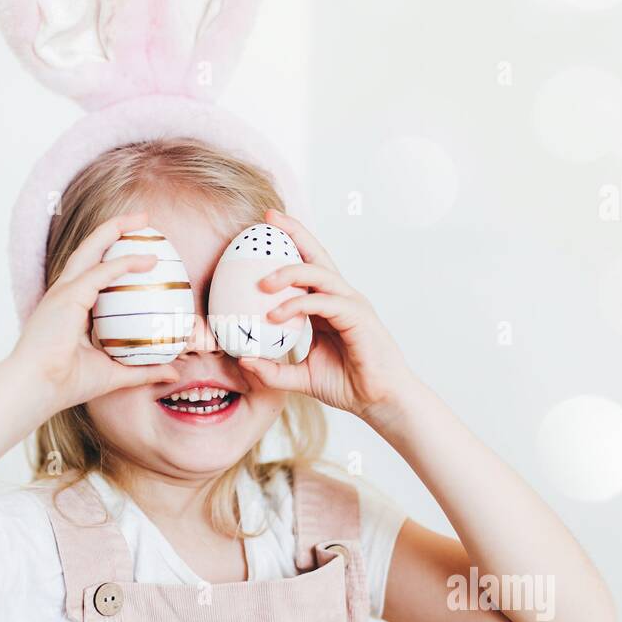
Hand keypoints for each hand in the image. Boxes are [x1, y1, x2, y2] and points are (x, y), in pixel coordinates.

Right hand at [9, 212, 178, 414]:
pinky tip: (147, 259)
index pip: (93, 272)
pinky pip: (101, 273)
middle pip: (90, 250)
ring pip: (91, 250)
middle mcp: (65, 293)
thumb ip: (143, 370)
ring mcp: (64, 292)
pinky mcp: (68, 297)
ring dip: (116, 229)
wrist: (37, 389)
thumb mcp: (115, 374)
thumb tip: (173, 371)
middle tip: (143, 219)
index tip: (140, 249)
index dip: (114, 257)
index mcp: (70, 307)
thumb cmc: (66, 384)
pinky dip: (124, 263)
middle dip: (114, 229)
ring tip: (142, 218)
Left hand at [237, 209, 413, 421]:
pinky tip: (276, 315)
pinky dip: (298, 304)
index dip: (290, 243)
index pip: (308, 265)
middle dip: (294, 232)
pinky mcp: (358, 317)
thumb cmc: (347, 385)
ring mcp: (351, 304)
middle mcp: (340, 298)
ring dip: (289, 272)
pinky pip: (324, 302)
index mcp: (327, 305)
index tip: (263, 227)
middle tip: (267, 219)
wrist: (378, 401)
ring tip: (261, 283)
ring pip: (320, 274)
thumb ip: (272, 369)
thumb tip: (243, 360)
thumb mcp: (301, 377)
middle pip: (317, 254)